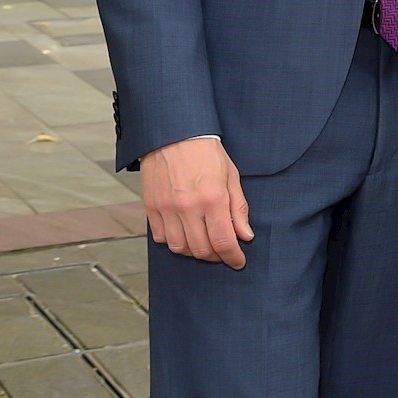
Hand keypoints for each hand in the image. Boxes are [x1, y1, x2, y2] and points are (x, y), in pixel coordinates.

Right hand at [141, 137, 253, 268]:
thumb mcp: (231, 176)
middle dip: (216, 256)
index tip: (238, 262)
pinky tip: (186, 233)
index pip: (224, 241)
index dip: (233, 257)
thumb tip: (245, 235)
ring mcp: (167, 209)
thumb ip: (238, 207)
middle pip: (202, 250)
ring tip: (205, 244)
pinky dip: (175, 242)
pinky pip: (162, 238)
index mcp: (213, 198)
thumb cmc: (206, 153)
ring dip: (195, 252)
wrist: (173, 135)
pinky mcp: (151, 208)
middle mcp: (188, 207)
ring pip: (180, 248)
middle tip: (224, 253)